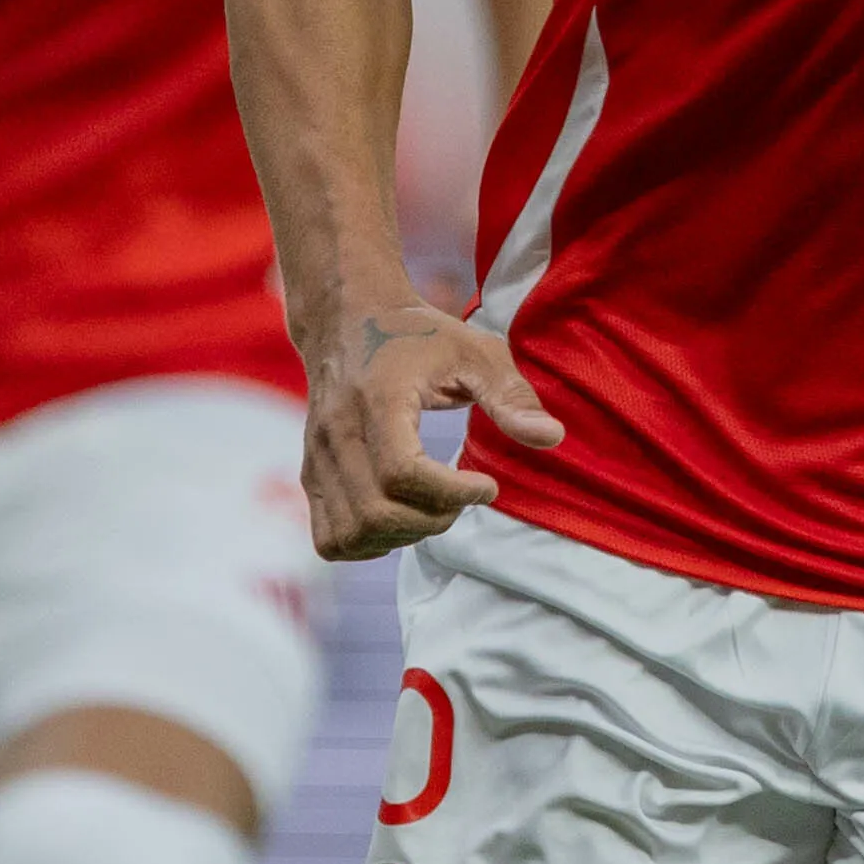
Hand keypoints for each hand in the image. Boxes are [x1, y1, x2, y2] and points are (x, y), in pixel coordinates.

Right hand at [295, 300, 567, 559]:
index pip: (402, 473)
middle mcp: (336, 432)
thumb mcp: (476, 351)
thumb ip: (511, 396)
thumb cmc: (421, 335)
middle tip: (463, 497)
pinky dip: (368, 545)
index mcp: (377, 399)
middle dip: (433, 520)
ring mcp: (316, 457)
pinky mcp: (310, 474)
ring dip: (402, 536)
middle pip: (376, 512)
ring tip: (433, 507)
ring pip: (350, 534)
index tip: (488, 486)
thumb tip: (553, 438)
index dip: (452, 493)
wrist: (350, 318)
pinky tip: (400, 518)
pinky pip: (330, 538)